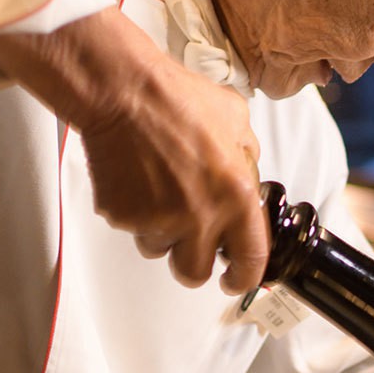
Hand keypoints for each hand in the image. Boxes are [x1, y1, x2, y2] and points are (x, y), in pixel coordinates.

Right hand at [0, 7, 268, 292]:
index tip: (236, 280)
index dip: (243, 277)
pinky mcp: (123, 216)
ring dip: (161, 231)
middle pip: (194, 272)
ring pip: (159, 249)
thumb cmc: (177, 99)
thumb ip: (246, 156)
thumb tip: (247, 172)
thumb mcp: (236, 120)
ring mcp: (158, 220)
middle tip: (189, 243)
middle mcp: (199, 216)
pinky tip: (137, 179)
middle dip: (192, 262)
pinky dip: (135, 211)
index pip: (250, 259)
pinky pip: (132, 228)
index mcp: (236, 196)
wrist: (123, 92)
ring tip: (158, 189)